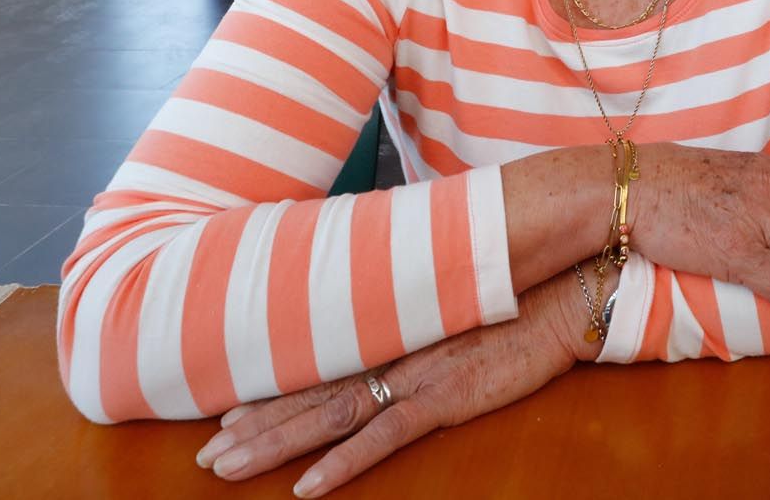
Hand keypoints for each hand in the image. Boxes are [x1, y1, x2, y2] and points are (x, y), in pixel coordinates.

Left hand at [196, 274, 594, 495]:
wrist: (564, 289)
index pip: (315, 366)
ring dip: (273, 442)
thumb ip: (414, 320)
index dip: (267, 392)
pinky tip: (307, 488)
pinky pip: (384, 435)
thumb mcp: (453, 305)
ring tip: (226, 465)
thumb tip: (386, 329)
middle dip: (252, 426)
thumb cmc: (515, 297)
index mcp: (389, 331)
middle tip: (205, 454)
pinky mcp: (445, 396)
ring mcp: (415, 374)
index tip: (221, 412)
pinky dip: (343, 463)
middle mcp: (390, 350)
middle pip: (307, 393)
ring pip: (328, 415)